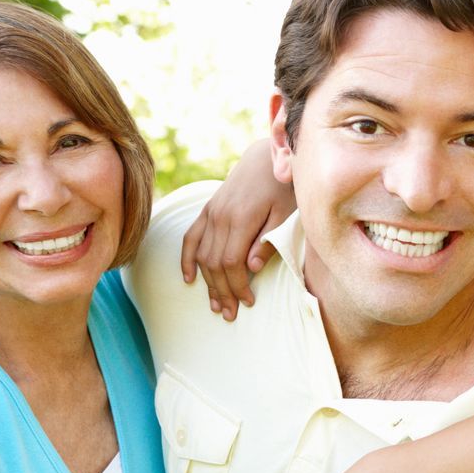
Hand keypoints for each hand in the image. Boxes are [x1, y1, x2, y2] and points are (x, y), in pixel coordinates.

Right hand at [180, 140, 291, 319]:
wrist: (267, 158)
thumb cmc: (283, 188)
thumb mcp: (286, 214)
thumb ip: (268, 240)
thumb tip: (251, 267)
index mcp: (241, 218)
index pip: (231, 262)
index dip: (237, 286)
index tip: (248, 302)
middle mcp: (220, 216)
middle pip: (214, 263)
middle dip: (222, 292)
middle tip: (230, 314)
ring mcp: (211, 212)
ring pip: (201, 255)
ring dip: (207, 283)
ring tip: (215, 306)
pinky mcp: (207, 209)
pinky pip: (191, 237)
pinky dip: (187, 259)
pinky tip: (189, 279)